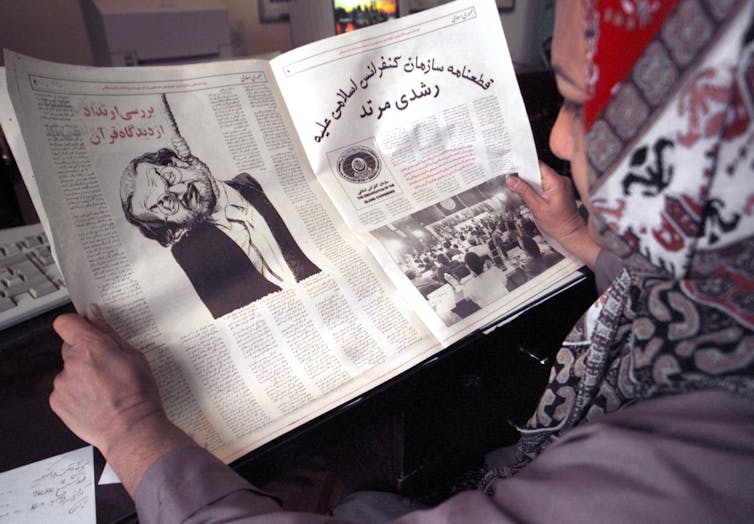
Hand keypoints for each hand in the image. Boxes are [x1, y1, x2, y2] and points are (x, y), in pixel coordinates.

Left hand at [50, 305, 193, 495]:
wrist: (131, 430)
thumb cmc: (138, 394)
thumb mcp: (134, 356)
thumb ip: (108, 333)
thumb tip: (92, 315)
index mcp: (91, 345)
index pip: (66, 322)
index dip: (76, 325)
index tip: (86, 330)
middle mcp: (72, 362)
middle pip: (70, 347)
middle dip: (86, 353)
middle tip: (107, 368)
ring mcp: (62, 383)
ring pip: (69, 370)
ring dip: (82, 375)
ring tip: (104, 390)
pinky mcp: (58, 402)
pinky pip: (64, 390)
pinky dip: (76, 393)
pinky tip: (95, 401)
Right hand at [506, 164, 599, 268]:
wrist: (570, 233)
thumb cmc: (557, 223)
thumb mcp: (537, 208)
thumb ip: (524, 192)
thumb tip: (512, 180)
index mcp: (556, 181)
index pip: (538, 165)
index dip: (524, 165)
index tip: (513, 167)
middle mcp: (561, 179)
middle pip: (539, 170)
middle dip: (526, 175)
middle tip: (514, 181)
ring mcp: (561, 184)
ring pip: (541, 177)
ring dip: (531, 182)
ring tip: (524, 190)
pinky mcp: (560, 189)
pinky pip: (546, 183)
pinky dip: (537, 187)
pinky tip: (533, 195)